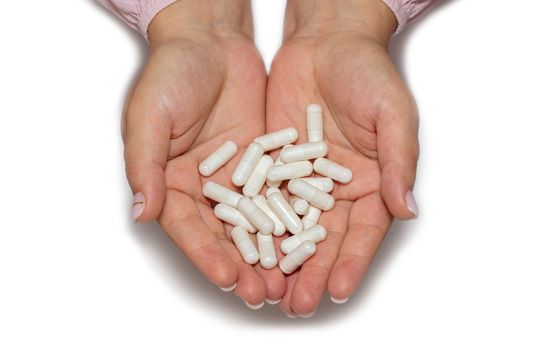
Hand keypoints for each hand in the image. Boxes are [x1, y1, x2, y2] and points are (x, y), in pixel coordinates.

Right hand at [123, 1, 284, 305]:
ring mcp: (238, 177)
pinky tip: (306, 238)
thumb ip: (144, 164)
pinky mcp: (265, 162)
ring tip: (288, 281)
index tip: (227, 279)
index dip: (206, 256)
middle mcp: (205, 187)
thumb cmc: (171, 73)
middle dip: (243, 266)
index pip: (188, 228)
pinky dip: (292, 217)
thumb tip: (142, 212)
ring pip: (256, 222)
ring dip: (270, 252)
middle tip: (264, 294)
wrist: (212, 40)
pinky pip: (280, 193)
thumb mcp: (150, 116)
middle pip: (224, 235)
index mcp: (170, 182)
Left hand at [267, 0, 418, 315]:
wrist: (326, 42)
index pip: (362, 232)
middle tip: (296, 304)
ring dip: (279, 260)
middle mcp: (334, 188)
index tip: (337, 290)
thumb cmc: (367, 72)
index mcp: (370, 182)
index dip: (351, 262)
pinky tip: (244, 250)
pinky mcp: (272, 164)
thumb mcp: (393, 114)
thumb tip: (408, 208)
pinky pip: (261, 198)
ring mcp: (300, 179)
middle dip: (310, 272)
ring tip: (267, 291)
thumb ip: (399, 161)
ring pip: (289, 227)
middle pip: (322, 239)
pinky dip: (254, 225)